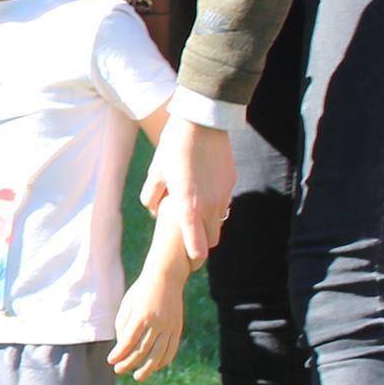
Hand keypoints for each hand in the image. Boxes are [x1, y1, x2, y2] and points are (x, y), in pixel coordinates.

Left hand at [111, 266, 186, 377]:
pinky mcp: (177, 328)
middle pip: (143, 350)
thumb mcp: (128, 304)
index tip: (111, 361)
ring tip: (137, 377)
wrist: (166, 277)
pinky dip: (163, 361)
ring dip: (147, 368)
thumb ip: (123, 325)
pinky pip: (171, 349)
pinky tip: (154, 367)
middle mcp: (157, 322)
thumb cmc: (141, 291)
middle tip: (118, 371)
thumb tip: (122, 347)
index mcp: (142, 315)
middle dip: (129, 363)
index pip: (128, 341)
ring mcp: (170, 326)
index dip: (119, 353)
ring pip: (159, 354)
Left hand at [141, 116, 235, 264]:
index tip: (190, 262)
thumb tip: (155, 211)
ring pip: (219, 221)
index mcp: (188, 206)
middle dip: (202, 243)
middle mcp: (210, 204)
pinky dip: (214, 206)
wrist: (203, 122)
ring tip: (194, 214)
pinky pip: (224, 203)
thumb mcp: (155, 172)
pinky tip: (203, 193)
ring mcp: (224, 194)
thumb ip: (152, 197)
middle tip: (189, 238)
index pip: (196, 245)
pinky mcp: (231, 183)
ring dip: (208, 224)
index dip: (193, 257)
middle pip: (212, 239)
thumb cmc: (174, 147)